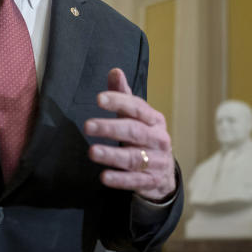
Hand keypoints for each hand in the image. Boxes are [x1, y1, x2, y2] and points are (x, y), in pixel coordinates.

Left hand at [86, 68, 175, 201]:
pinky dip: (120, 180)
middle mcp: (158, 139)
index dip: (119, 102)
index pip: (137, 107)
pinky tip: (104, 177)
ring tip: (92, 152)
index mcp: (154, 119)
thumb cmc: (144, 137)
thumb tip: (115, 71)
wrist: (164, 172)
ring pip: (133, 157)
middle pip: (134, 131)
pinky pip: (135, 181)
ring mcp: (157, 161)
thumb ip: (123, 95)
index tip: (99, 99)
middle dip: (110, 128)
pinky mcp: (151, 181)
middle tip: (87, 126)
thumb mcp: (137, 117)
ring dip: (112, 155)